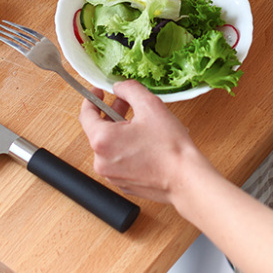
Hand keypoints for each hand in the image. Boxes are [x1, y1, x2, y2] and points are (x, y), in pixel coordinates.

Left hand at [78, 80, 209, 203]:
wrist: (185, 179)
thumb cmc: (170, 147)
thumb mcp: (150, 105)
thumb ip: (130, 89)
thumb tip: (120, 87)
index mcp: (102, 140)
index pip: (86, 115)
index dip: (91, 99)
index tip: (98, 92)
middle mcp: (102, 161)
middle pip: (98, 131)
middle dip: (111, 114)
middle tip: (126, 104)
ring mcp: (112, 176)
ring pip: (109, 147)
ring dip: (120, 133)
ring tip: (141, 125)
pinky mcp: (123, 184)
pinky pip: (119, 162)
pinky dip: (126, 150)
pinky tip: (145, 144)